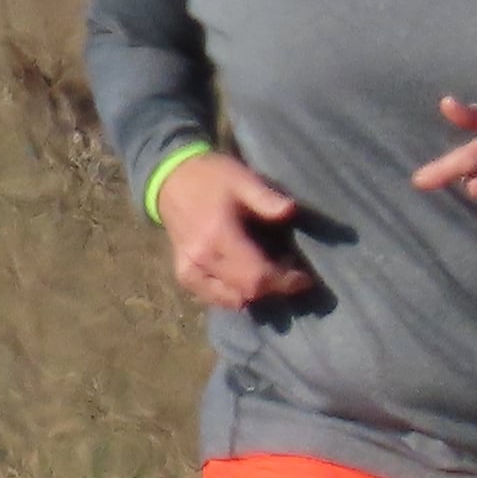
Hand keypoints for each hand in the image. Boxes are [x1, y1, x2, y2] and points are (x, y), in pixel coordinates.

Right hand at [152, 149, 321, 309]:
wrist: (171, 181)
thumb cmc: (211, 178)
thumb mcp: (242, 178)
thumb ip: (266, 197)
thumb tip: (290, 211)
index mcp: (218, 235)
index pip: (257, 275)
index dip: (285, 282)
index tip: (305, 278)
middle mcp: (202, 259)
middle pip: (247, 291)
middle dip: (275, 287)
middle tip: (290, 270)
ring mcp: (190, 271)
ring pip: (233, 299)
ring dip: (257, 293)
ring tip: (270, 273)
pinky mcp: (184, 276)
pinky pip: (215, 299)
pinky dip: (235, 295)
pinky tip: (246, 279)